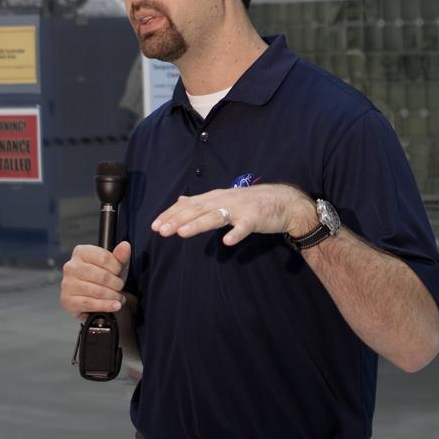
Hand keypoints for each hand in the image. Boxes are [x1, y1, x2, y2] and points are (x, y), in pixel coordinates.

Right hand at [60, 240, 130, 317]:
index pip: (104, 258)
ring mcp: (67, 284)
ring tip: (118, 298)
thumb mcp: (115, 265)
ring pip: (97, 291)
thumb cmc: (103, 277)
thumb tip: (125, 246)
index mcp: (81, 252)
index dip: (117, 267)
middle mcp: (71, 266)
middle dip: (116, 284)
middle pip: (102, 276)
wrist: (93, 297)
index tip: (120, 272)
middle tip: (120, 287)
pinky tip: (114, 306)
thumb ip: (121, 255)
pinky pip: (90, 304)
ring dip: (113, 296)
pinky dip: (105, 306)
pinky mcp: (67, 300)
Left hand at [150, 184, 318, 247]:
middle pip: (198, 209)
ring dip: (199, 224)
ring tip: (182, 233)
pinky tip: (227, 242)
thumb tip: (180, 200)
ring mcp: (241, 209)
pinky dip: (236, 233)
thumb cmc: (252, 203)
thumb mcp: (224, 198)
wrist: (284, 202)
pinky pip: (245, 227)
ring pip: (216, 216)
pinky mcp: (255, 219)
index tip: (155, 225)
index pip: (189, 204)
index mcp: (216, 197)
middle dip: (178, 219)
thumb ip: (202, 201)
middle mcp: (225, 200)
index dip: (172, 214)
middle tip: (161, 230)